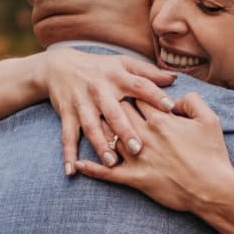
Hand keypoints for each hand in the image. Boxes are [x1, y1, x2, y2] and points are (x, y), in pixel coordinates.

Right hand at [42, 49, 175, 174]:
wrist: (59, 66)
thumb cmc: (99, 67)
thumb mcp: (122, 63)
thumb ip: (147, 72)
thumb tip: (173, 78)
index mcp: (117, 77)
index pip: (139, 86)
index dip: (155, 96)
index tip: (170, 108)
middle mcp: (99, 90)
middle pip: (113, 111)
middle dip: (124, 130)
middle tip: (138, 148)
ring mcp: (82, 104)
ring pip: (91, 126)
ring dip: (100, 145)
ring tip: (111, 162)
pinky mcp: (67, 115)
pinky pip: (67, 136)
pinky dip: (68, 154)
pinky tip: (71, 170)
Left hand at [71, 92, 233, 214]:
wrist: (212, 189)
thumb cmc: (212, 155)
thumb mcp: (209, 120)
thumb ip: (192, 101)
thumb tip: (176, 98)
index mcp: (161, 119)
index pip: (137, 97)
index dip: (130, 91)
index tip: (124, 89)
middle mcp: (145, 135)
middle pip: (118, 113)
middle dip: (110, 105)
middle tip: (102, 101)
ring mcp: (137, 158)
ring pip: (109, 138)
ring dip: (98, 131)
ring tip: (87, 124)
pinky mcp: (135, 178)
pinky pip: (108, 173)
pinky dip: (92, 168)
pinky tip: (79, 164)